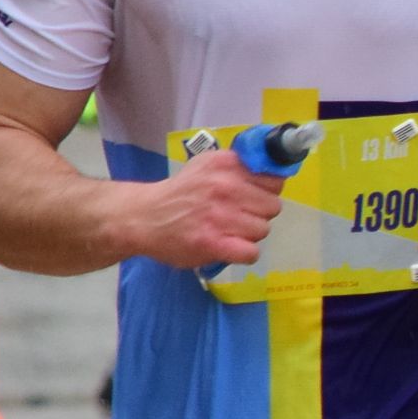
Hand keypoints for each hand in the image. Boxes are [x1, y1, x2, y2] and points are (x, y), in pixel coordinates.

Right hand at [123, 148, 285, 269]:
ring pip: (263, 229)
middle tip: (236, 216)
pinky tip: (229, 247)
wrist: (142, 217)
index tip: (252, 196)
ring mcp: (220, 216)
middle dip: (258, 213)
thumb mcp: (207, 166)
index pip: (274, 179)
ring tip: (227, 230)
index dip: (265, 191)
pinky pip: (251, 252)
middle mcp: (226, 187)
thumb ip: (240, 167)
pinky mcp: (214, 243)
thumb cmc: (180, 193)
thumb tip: (275, 173)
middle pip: (272, 206)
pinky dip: (244, 253)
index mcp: (226, 164)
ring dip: (248, 234)